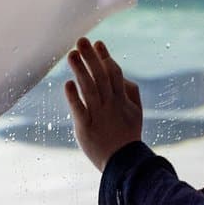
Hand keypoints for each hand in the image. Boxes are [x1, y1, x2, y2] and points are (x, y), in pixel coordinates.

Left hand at [64, 37, 142, 171]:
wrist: (123, 164)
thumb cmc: (127, 135)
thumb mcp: (135, 112)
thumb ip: (130, 91)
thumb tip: (121, 74)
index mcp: (122, 100)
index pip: (114, 73)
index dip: (105, 57)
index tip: (97, 43)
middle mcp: (110, 105)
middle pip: (101, 77)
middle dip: (92, 57)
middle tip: (81, 40)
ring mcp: (98, 115)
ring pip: (90, 89)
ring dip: (81, 71)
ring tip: (72, 54)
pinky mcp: (86, 128)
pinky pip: (79, 110)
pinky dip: (74, 97)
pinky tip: (68, 84)